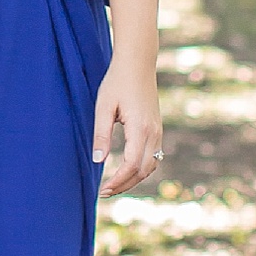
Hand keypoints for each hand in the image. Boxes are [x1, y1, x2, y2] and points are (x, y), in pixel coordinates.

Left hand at [92, 62, 162, 199]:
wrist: (137, 63)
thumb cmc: (117, 82)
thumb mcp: (103, 107)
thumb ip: (101, 135)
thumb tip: (98, 161)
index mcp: (140, 128)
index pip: (132, 165)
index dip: (118, 181)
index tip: (103, 189)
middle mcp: (154, 133)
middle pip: (143, 170)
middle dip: (125, 185)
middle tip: (105, 192)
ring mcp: (158, 131)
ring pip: (151, 165)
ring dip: (134, 179)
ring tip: (114, 185)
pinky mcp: (157, 129)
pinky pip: (153, 156)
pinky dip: (141, 169)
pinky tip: (126, 171)